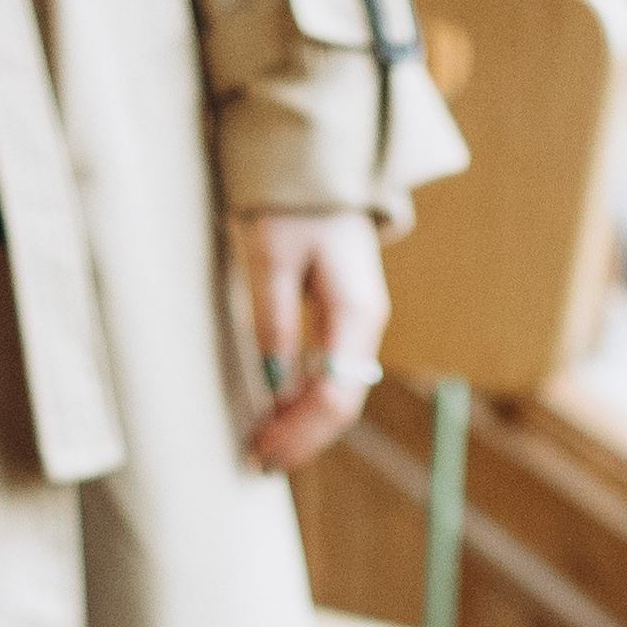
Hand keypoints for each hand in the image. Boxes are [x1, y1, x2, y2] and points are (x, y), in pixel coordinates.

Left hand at [234, 210, 390, 471]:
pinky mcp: (345, 321)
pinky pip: (331, 375)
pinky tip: (280, 414)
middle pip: (341, 405)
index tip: (262, 449)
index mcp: (356, 313)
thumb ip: (274, 321)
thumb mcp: (272, 255)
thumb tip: (274, 386)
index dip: (299, 431)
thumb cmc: (292, 200)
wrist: (319, 164)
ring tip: (267, 447)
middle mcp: (366, 326)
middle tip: (260, 461)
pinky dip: (305, 401)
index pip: (334, 396)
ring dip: (304, 426)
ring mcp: (359, 326)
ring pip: (338, 395)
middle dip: (302, 438)